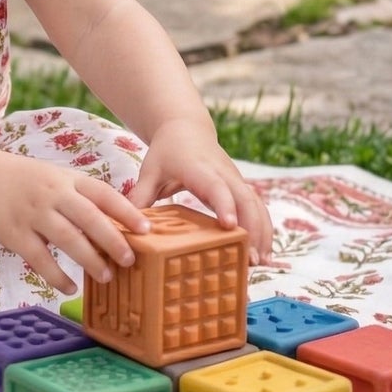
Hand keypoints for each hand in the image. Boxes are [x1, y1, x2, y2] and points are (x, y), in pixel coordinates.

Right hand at [0, 152, 151, 294]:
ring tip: (106, 277)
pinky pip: (39, 258)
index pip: (103, 194)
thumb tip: (118, 226)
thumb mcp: (57, 178)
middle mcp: (53, 194)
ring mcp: (33, 213)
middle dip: (113, 240)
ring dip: (89, 260)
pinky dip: (57, 275)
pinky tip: (70, 287)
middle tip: (130, 260)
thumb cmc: (27, 180)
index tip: (146, 230)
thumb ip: (82, 197)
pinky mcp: (15, 233)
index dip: (126, 211)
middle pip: (89, 217)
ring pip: (67, 238)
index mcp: (67, 179)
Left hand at [131, 117, 273, 264]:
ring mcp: (235, 180)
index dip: (224, 205)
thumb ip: (140, 195)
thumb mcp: (150, 170)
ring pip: (256, 205)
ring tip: (261, 263)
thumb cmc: (167, 152)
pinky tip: (265, 254)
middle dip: (251, 229)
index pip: (215, 186)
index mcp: (199, 168)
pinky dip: (264, 229)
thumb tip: (126, 224)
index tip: (229, 226)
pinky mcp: (241, 188)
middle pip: (244, 200)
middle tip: (251, 260)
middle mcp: (223, 173)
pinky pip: (258, 208)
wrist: (186, 128)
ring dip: (262, 233)